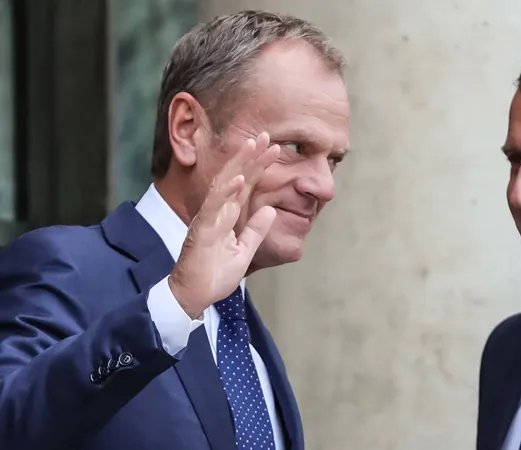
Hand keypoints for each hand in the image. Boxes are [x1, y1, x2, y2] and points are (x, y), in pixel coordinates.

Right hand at [169, 133, 278, 318]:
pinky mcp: (202, 231)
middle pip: (235, 177)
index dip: (258, 166)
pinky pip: (214, 208)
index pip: (245, 185)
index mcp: (226, 216)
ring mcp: (209, 219)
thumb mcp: (244, 250)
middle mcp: (217, 212)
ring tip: (254, 146)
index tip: (275, 149)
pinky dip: (227, 192)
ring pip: (224, 185)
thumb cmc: (215, 275)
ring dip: (239, 164)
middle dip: (251, 156)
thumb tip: (270, 209)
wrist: (195, 296)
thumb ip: (256, 230)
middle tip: (268, 137)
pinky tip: (239, 178)